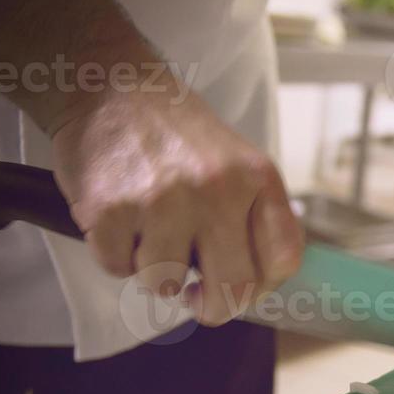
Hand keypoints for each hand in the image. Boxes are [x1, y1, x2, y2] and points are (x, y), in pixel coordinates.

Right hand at [52, 87, 303, 325]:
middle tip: (195, 296)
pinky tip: (119, 220)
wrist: (110, 87)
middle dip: (212, 306)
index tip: (239, 289)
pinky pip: (117, 268)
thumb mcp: (235, 161)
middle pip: (232, 288)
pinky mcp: (110, 211)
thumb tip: (257, 282)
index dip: (261, 288)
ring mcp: (161, 201)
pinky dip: (114, 254)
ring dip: (153, 272)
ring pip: (164, 283)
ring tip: (148, 233)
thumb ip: (252, 215)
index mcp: (255, 177)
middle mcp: (216, 189)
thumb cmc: (174, 134)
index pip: (283, 259)